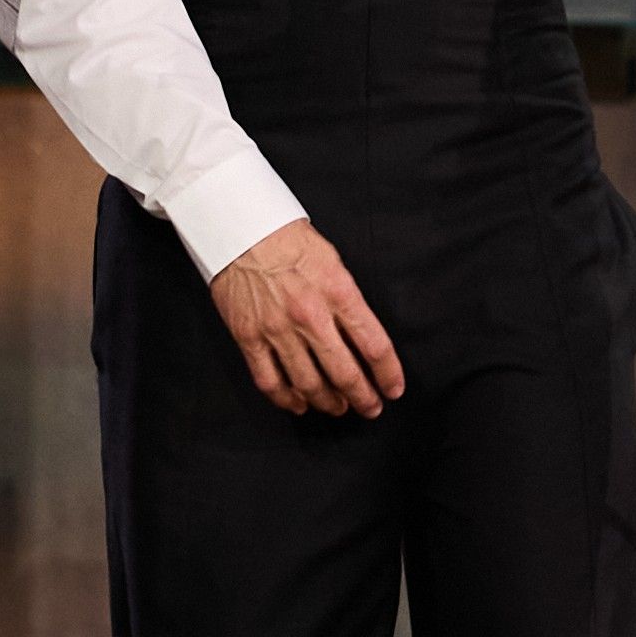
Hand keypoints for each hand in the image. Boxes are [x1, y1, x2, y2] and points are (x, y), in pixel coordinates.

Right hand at [207, 219, 405, 418]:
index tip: (394, 389)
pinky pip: (270, 381)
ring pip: (308, 384)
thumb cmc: (290, 240)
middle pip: (344, 373)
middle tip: (371, 408)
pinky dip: (286, 399)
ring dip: (328, 402)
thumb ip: (348, 301)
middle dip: (363, 398)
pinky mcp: (248, 337)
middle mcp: (309, 315)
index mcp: (337, 292)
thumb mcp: (334, 262)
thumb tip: (362, 337)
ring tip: (338, 407)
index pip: (374, 345)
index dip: (388, 374)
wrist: (242, 228)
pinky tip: (298, 403)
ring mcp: (277, 329)